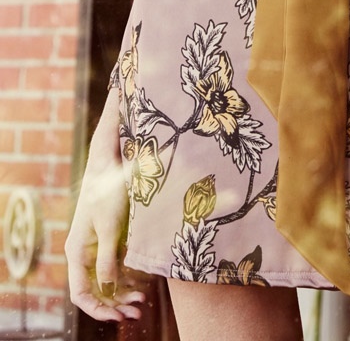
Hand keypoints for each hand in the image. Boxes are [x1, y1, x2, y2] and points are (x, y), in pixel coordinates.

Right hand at [65, 151, 144, 320]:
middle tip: (137, 312)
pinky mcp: (108, 239)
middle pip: (95, 290)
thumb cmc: (108, 193)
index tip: (118, 317)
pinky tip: (141, 284)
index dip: (99, 308)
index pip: (81, 294)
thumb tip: (108, 289)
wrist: (111, 164)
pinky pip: (114, 267)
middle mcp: (83, 254)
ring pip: (106, 280)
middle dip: (114, 304)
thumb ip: (107, 259)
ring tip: (142, 302)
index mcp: (77, 253)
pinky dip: (126, 277)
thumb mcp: (110, 227)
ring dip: (122, 293)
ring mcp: (95, 247)